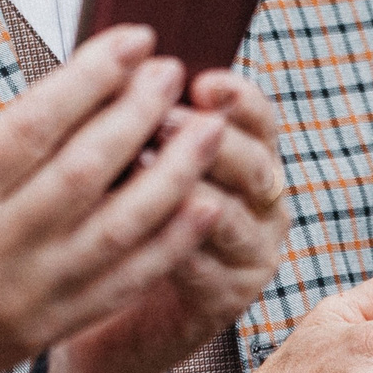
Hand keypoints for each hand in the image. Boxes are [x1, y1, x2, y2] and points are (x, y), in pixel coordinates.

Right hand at [0, 26, 228, 372]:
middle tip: (175, 71)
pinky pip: (121, 283)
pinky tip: (202, 205)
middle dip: (140, 112)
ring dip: (175, 173)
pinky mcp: (44, 329)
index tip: (135, 40)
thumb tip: (64, 106)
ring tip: (211, 130)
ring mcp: (24, 295)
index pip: (37, 123)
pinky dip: (168, 243)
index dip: (93, 76)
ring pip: (120, 227)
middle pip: (88, 168)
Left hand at [51, 70, 289, 372]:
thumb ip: (144, 118)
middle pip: (254, 162)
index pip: (261, 118)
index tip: (203, 81)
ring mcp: (253, 255)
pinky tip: (139, 230)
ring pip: (231, 215)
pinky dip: (173, 247)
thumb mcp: (133, 159)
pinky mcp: (228, 301)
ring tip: (138, 168)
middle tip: (160, 118)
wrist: (108, 310)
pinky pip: (207, 269)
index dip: (238, 98)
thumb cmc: (114, 217)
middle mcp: (264, 204)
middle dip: (206, 138)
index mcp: (250, 157)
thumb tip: (123, 62)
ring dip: (186, 190)